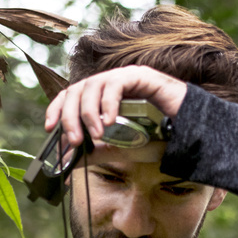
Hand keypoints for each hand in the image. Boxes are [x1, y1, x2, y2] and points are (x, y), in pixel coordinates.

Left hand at [44, 65, 187, 147]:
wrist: (188, 130)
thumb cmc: (155, 137)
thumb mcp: (117, 148)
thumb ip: (93, 152)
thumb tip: (67, 162)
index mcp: (99, 97)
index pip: (70, 95)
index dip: (56, 109)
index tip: (49, 128)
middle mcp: (108, 84)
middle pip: (77, 89)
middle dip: (70, 116)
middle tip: (73, 140)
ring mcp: (123, 77)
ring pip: (93, 84)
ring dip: (89, 112)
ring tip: (96, 135)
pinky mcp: (140, 75)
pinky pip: (116, 83)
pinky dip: (109, 103)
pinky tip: (110, 122)